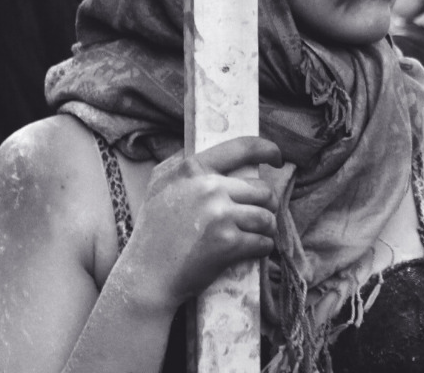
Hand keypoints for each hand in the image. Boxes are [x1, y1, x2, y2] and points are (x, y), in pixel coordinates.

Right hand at [107, 136, 280, 313]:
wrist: (146, 276)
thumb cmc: (152, 233)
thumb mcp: (159, 185)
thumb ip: (181, 164)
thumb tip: (211, 149)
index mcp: (192, 170)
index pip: (242, 148)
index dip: (268, 149)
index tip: (277, 158)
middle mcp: (208, 188)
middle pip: (262, 189)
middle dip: (268, 204)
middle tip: (261, 215)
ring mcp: (220, 216)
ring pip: (266, 217)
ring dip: (268, 228)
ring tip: (258, 234)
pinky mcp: (229, 243)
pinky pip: (263, 242)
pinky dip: (263, 248)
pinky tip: (254, 250)